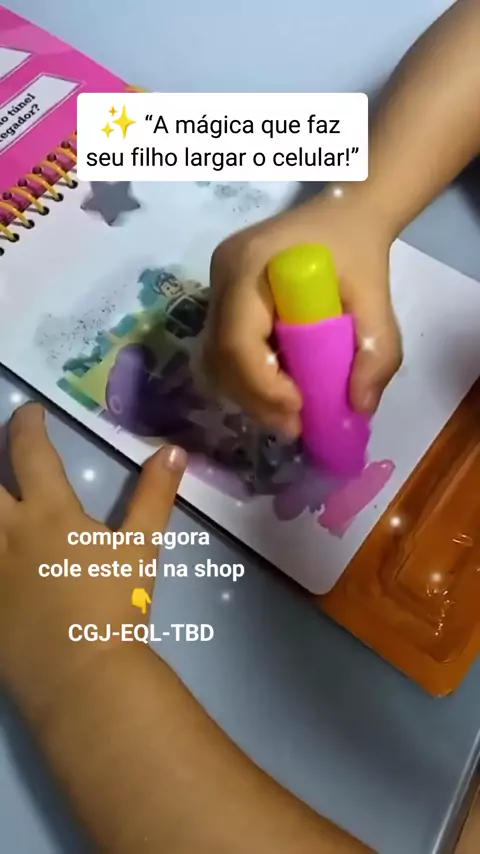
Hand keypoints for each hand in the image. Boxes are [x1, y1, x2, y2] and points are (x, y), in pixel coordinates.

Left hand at [0, 403, 185, 716]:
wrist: (78, 675)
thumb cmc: (113, 608)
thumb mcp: (140, 548)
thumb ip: (154, 496)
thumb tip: (174, 450)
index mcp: (48, 513)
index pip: (30, 452)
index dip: (28, 424)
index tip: (31, 412)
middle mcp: (6, 532)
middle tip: (0, 452)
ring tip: (1, 503)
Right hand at [203, 189, 401, 436]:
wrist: (345, 214)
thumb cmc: (357, 249)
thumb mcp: (377, 297)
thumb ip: (376, 350)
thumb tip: (359, 407)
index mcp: (249, 264)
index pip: (237, 338)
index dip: (261, 383)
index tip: (299, 408)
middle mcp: (222, 276)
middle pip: (220, 356)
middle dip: (256, 399)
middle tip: (296, 427)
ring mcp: (217, 288)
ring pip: (216, 359)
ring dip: (250, 395)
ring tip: (290, 415)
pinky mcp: (222, 300)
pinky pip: (224, 351)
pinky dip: (248, 380)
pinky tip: (278, 391)